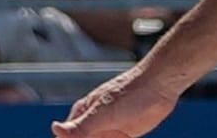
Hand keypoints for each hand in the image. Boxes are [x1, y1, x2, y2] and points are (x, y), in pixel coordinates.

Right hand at [53, 65, 180, 137]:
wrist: (161, 84)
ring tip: (119, 135)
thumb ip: (80, 126)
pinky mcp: (124, 135)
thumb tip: (55, 129)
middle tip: (109, 135)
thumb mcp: (103, 112)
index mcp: (81, 116)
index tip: (95, 136)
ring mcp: (108, 130)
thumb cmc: (130, 92)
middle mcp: (92, 125)